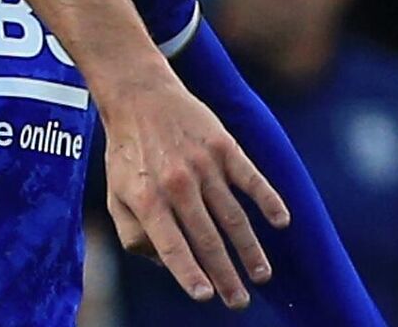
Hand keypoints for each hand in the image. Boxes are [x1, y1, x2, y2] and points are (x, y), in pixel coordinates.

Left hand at [102, 77, 288, 309]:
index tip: (207, 296)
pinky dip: (268, 200)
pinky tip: (281, 221)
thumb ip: (133, 234)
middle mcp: (177, 185)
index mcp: (148, 199)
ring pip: (233, 217)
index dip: (190, 274)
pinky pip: (251, 178)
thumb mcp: (116, 194)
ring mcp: (203, 165)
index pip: (172, 247)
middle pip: (208, 240)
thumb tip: (163, 264)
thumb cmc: (127, 153)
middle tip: (239, 301)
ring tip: (261, 275)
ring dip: (250, 249)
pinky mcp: (223, 146)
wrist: (139, 96)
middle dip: (226, 275)